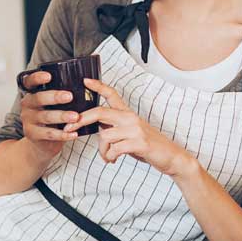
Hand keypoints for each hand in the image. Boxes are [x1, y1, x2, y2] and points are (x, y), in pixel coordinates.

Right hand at [18, 71, 79, 160]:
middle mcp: (28, 105)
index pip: (30, 82)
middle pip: (38, 98)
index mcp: (32, 93)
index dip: (37, 78)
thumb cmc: (51, 117)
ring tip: (75, 116)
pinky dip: (63, 134)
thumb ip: (60, 94)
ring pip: (45, 117)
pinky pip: (49, 134)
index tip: (49, 76)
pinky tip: (73, 134)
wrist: (41, 141)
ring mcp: (29, 120)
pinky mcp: (33, 134)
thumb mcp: (51, 104)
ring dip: (61, 116)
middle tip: (70, 96)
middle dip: (54, 97)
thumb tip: (87, 83)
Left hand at [67, 79, 194, 177]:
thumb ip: (114, 127)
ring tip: (108, 157)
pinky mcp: (140, 142)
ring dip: (102, 150)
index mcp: (128, 114)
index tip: (85, 80)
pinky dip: (110, 157)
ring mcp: (136, 129)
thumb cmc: (148, 146)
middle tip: (69, 128)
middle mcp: (130, 118)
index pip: (112, 94)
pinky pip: (114, 149)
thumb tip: (94, 128)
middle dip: (81, 120)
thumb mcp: (130, 133)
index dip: (98, 86)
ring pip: (104, 136)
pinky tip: (113, 160)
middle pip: (100, 112)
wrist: (172, 157)